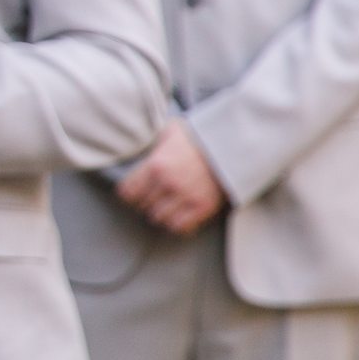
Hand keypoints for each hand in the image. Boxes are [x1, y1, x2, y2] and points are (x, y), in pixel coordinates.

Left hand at [115, 119, 227, 235]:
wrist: (230, 145)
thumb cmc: (197, 138)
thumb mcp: (169, 132)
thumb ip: (152, 143)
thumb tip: (136, 143)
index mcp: (155, 166)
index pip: (127, 193)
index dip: (129, 194)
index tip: (135, 193)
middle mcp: (168, 183)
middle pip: (143, 207)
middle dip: (146, 203)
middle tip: (154, 198)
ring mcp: (185, 197)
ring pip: (159, 219)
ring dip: (160, 214)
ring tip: (166, 206)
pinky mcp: (202, 207)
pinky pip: (180, 227)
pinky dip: (177, 224)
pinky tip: (179, 215)